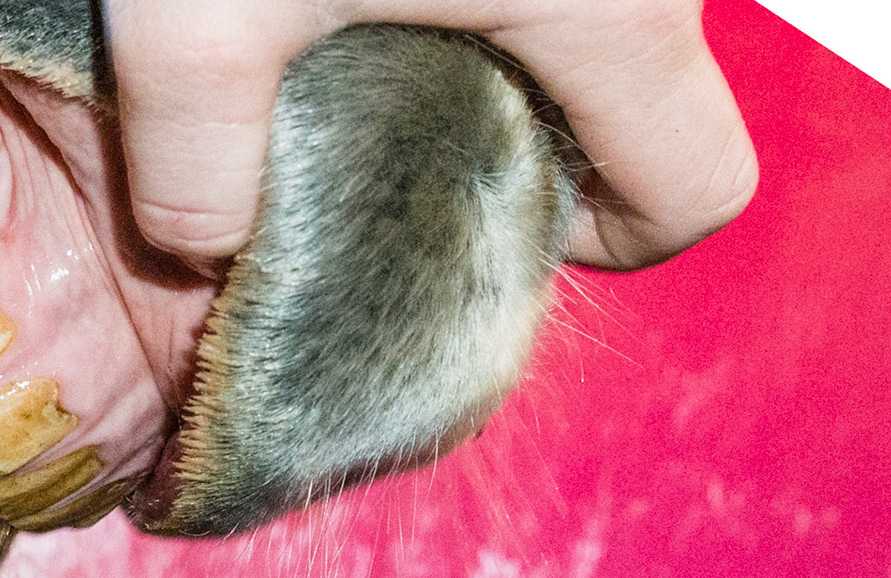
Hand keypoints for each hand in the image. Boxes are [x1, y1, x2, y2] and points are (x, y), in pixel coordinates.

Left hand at [102, 0, 757, 269]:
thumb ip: (194, 162)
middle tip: (391, 139)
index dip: (607, 239)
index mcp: (609, 6)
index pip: (696, 187)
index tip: (489, 216)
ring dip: (493, 50)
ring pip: (595, 18)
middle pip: (642, 102)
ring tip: (355, 39)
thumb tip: (199, 242)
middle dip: (526, 143)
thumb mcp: (200, 15)